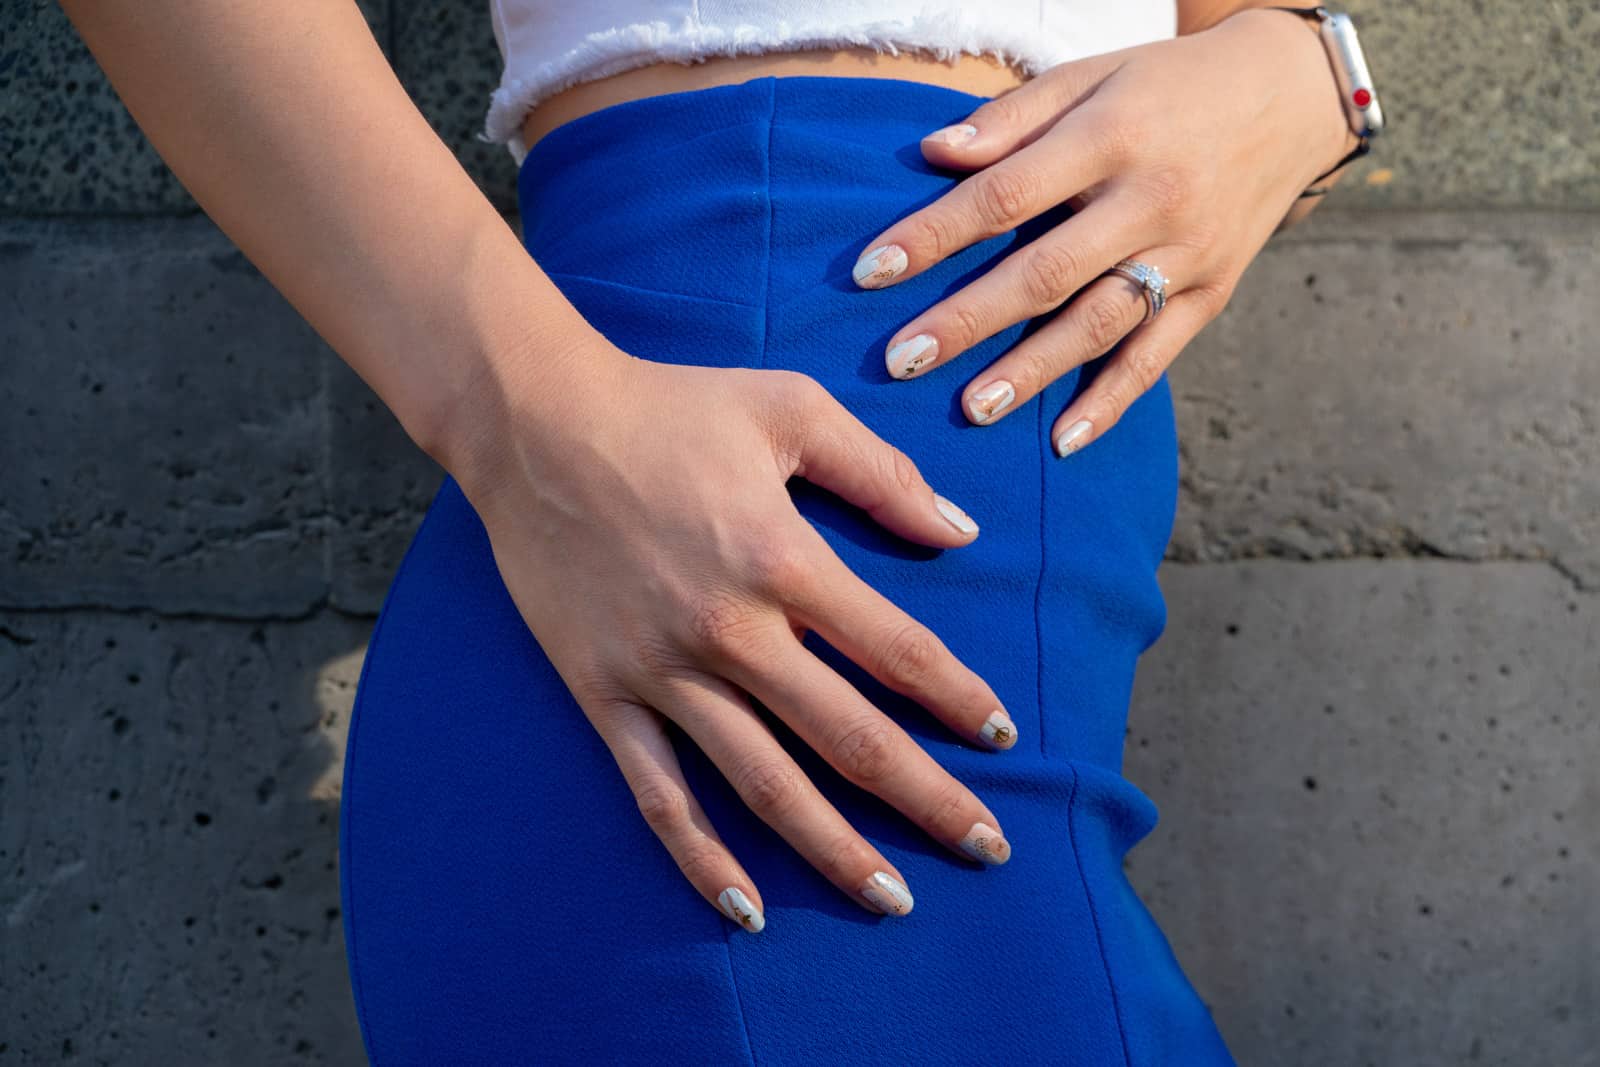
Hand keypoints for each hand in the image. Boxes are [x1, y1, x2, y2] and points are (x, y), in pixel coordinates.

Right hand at [455, 341, 1018, 930]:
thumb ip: (881, 472)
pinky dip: (702, 857)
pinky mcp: (604, 695)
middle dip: (928, 799)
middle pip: (849, 737)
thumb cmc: (670, 406)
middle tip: (988, 847)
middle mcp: (731, 629)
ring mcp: (663, 672)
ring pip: (764, 784)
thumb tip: (960, 530)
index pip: (896, 650)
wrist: (532, 423)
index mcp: (784, 557)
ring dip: (836, 849)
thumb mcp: (790, 410)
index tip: (1001, 735)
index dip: (957, 697)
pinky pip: (659, 795)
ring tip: (894, 899)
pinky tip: (748, 908)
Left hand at [850, 8, 1357, 455]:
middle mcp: (1151, 199)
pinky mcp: (1213, 294)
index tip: (870, 271)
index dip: (935, 234)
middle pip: (1046, 272)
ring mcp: (1187, 253)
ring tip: (971, 409)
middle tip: (900, 360)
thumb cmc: (1167, 84)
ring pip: (1099, 323)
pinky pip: (1157, 357)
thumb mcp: (1093, 75)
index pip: (1006, 195)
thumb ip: (1014, 117)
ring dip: (1032, 371)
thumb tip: (935, 154)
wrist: (1292, 98)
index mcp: (1111, 136)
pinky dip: (1111, 402)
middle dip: (968, 320)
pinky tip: (1063, 441)